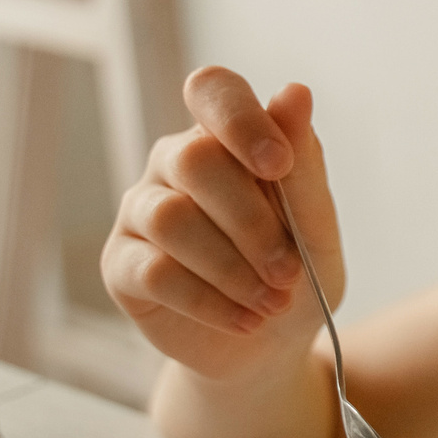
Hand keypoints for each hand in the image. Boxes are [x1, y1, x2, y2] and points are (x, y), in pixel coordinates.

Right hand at [102, 67, 341, 380]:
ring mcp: (142, 211)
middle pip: (193, 159)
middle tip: (290, 271)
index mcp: (226, 139)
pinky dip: (209, 301)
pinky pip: (154, 271)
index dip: (240, 119)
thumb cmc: (295, 276)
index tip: (279, 165)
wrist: (270, 347)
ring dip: (232, 268)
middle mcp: (175, 164)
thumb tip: (295, 92)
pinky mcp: (121, 264)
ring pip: (170, 218)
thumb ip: (304, 165)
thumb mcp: (316, 227)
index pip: (213, 90)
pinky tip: (244, 319)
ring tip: (270, 302)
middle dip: (251, 221)